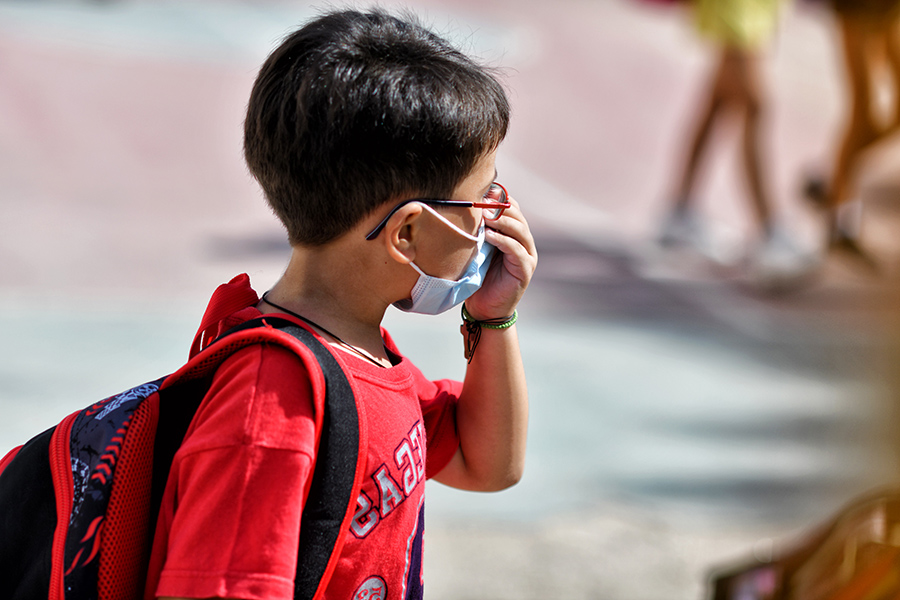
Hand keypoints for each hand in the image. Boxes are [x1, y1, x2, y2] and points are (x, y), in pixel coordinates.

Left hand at [464, 195, 536, 320]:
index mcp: (513, 233)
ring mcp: (527, 254)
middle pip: (517, 216)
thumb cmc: (478, 276)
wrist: (485, 307)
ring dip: (502, 221)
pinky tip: (489, 236)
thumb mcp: (477, 248)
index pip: (511, 207)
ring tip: (485, 216)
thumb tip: (463, 207)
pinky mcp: (525, 269)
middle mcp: (524, 241)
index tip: (480, 192)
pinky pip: (516, 250)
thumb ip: (477, 230)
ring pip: (519, 230)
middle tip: (482, 202)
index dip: (498, 198)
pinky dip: (503, 240)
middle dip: (500, 206)